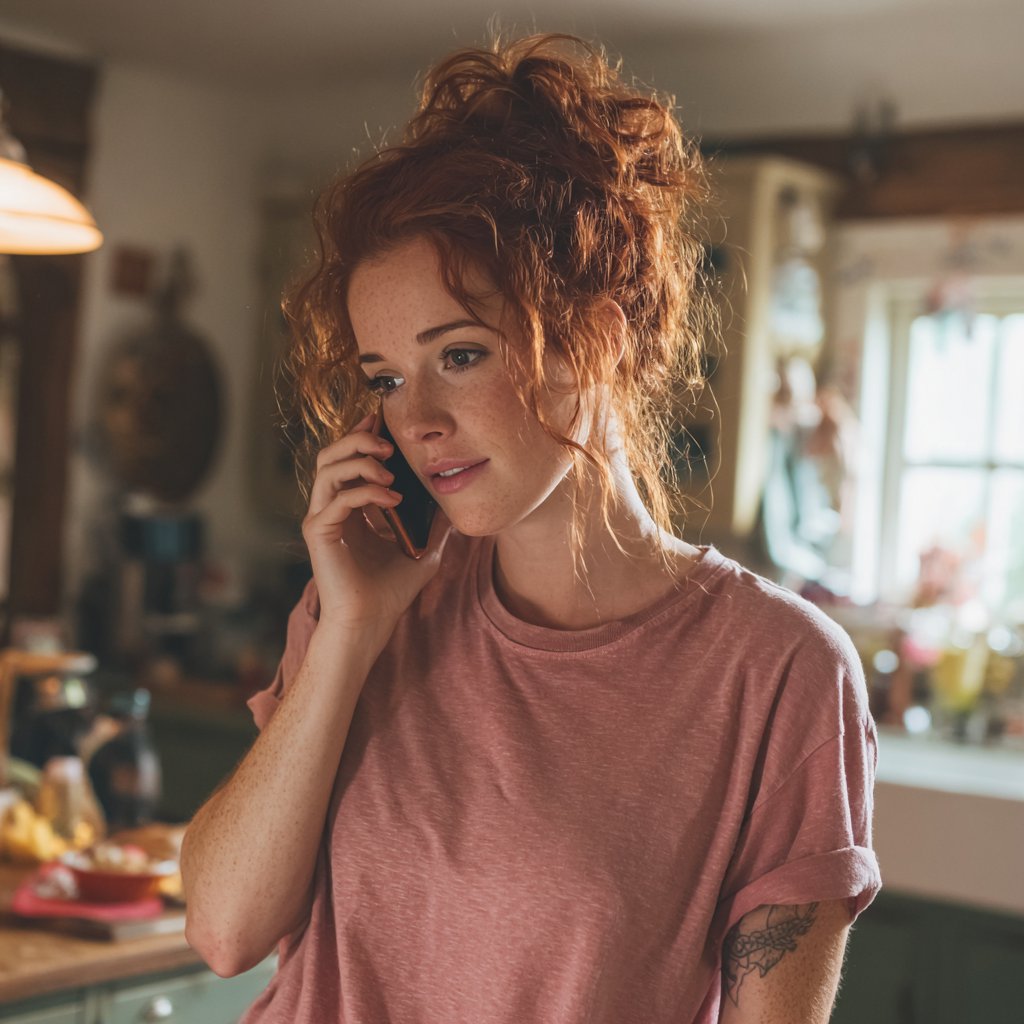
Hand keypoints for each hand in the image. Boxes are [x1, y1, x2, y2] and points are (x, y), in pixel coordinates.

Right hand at [301, 412, 453, 643]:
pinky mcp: (318, 532)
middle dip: (358, 440)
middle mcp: (330, 508)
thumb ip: (433, 524)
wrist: (371, 623)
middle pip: (330, 454)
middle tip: (389, 446)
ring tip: (392, 473)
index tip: (383, 422)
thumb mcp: (422, 549)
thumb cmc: (390, 592)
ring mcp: (321, 518)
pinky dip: (367, 492)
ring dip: (361, 462)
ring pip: (328, 468)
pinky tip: (393, 500)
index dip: (362, 435)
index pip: (347, 459)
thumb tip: (454, 501)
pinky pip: (339, 498)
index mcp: (349, 508)